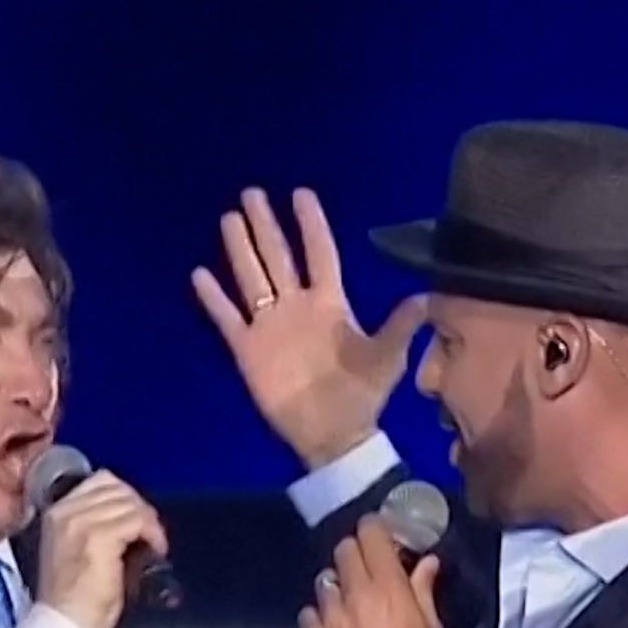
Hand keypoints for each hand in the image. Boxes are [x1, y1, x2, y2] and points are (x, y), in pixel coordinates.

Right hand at [33, 470, 169, 627]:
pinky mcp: (99, 538)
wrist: (64, 625)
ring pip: (130, 504)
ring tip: (154, 545)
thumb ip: (95, 526)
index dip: (127, 497)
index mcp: (57, 513)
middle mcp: (66, 512)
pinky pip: (138, 521)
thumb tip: (130, 516)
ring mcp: (81, 523)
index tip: (139, 520)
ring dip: (150, 523)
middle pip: (118, 488)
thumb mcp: (77, 550)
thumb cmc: (73, 599)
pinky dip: (153, 534)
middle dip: (141, 508)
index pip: (101, 481)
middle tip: (151, 534)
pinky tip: (156, 551)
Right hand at [191, 187, 427, 467]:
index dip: (311, 225)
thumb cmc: (362, 394)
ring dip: (240, 250)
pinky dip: (214, 298)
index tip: (301, 194)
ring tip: (229, 219)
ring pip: (251, 278)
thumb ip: (400, 325)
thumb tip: (427, 297)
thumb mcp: (386, 358)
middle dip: (266, 226)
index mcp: (330, 303)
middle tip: (252, 193)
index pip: (319, 254)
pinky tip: (200, 274)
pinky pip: (228, 318)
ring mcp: (271, 326)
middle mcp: (297, 306)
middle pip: (278, 257)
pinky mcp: (249, 349)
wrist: (332, 433)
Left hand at [298, 515, 442, 627]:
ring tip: (346, 597)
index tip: (380, 535)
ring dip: (336, 582)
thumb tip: (427, 562)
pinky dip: (318, 614)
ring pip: (325, 578)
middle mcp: (355, 591)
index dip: (374, 529)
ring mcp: (331, 612)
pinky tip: (329, 624)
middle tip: (366, 566)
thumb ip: (424, 589)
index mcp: (388, 585)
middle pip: (344, 549)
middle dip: (354, 552)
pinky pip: (309, 611)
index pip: (371, 534)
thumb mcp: (431, 627)